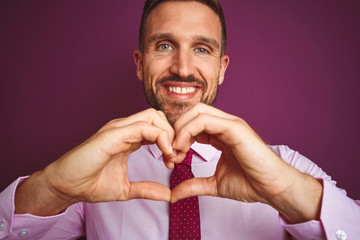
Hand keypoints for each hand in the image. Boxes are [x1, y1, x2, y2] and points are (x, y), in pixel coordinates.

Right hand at [16, 109, 175, 214]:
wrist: (66, 186)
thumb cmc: (90, 183)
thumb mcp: (126, 189)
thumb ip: (147, 189)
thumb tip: (168, 194)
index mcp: (128, 138)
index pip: (157, 127)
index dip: (170, 141)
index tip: (173, 162)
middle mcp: (124, 129)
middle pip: (158, 116)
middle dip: (173, 134)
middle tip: (175, 156)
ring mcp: (118, 129)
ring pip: (153, 116)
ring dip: (168, 134)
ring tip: (171, 156)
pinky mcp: (113, 134)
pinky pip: (143, 127)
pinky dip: (160, 138)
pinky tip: (164, 155)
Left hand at [170, 103, 321, 222]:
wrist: (273, 189)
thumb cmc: (250, 183)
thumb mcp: (214, 184)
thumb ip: (193, 185)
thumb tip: (173, 194)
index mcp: (220, 134)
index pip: (192, 123)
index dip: (178, 137)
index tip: (172, 157)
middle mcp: (225, 125)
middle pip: (192, 112)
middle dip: (176, 129)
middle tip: (171, 151)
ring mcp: (230, 124)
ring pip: (196, 112)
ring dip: (180, 129)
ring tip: (176, 151)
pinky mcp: (235, 128)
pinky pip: (204, 120)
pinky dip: (188, 131)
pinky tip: (183, 148)